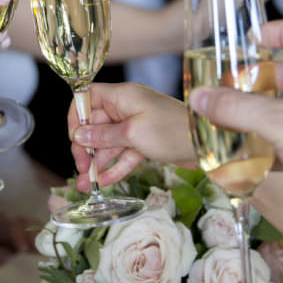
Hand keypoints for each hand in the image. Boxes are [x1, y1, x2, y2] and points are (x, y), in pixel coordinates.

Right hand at [69, 82, 192, 190]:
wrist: (207, 142)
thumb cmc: (171, 130)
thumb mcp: (133, 133)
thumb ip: (103, 135)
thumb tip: (78, 135)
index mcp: (122, 96)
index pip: (88, 97)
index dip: (77, 116)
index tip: (74, 138)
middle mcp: (127, 107)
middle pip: (96, 124)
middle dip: (85, 147)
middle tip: (81, 169)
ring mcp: (137, 124)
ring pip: (109, 142)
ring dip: (98, 162)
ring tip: (87, 186)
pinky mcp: (146, 141)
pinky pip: (124, 152)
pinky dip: (115, 166)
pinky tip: (105, 183)